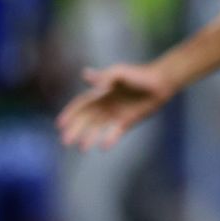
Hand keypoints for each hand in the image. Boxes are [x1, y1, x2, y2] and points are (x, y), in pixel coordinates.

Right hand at [57, 63, 175, 149]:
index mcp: (99, 92)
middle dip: (75, 130)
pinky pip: (115, 132)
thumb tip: (85, 76)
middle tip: (64, 141)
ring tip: (81, 148)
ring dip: (88, 137)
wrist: (159, 83)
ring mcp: (115, 113)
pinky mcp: (127, 121)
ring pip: (97, 128)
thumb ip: (103, 76)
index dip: (70, 114)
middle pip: (86, 119)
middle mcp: (105, 104)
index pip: (81, 105)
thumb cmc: (138, 74)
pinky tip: (103, 146)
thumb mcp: (119, 72)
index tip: (60, 125)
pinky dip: (109, 139)